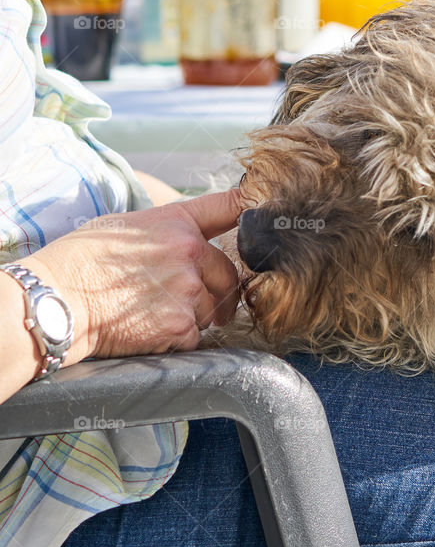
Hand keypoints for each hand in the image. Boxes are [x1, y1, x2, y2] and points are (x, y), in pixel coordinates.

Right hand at [24, 189, 243, 362]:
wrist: (57, 298)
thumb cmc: (82, 261)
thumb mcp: (126, 226)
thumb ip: (169, 231)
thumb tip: (195, 240)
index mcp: (176, 224)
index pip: (227, 208)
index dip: (250, 210)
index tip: (264, 212)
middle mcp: (188, 254)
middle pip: (229, 276)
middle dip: (216, 291)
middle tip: (190, 299)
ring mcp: (187, 291)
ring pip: (213, 309)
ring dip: (194, 316)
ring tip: (155, 312)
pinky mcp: (180, 326)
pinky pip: (195, 336)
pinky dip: (178, 339)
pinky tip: (150, 329)